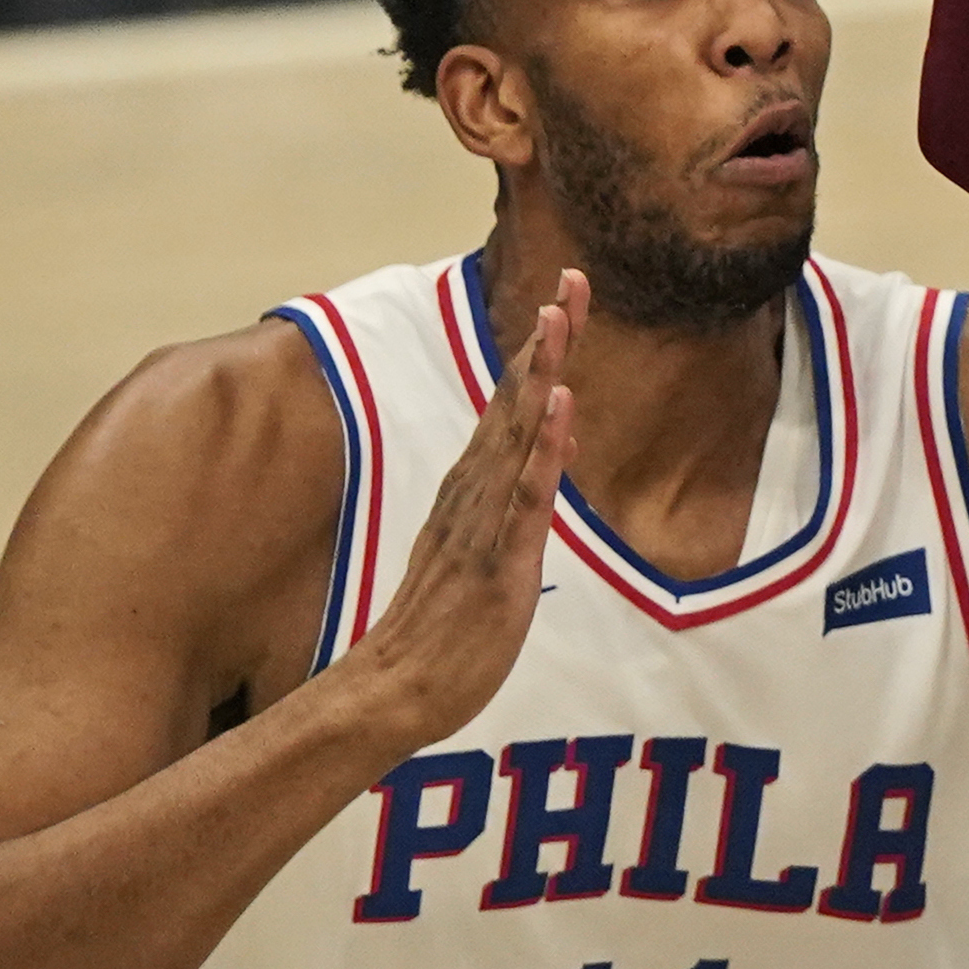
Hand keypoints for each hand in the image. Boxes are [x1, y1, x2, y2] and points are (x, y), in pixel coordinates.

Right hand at [343, 273, 578, 745]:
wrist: (395, 689)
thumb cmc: (443, 627)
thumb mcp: (490, 546)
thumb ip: (517, 489)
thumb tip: (553, 433)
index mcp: (474, 488)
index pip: (512, 404)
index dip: (541, 350)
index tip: (566, 296)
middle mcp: (474, 491)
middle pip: (514, 400)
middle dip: (546, 340)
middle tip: (573, 279)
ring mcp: (483, 521)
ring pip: (515, 434)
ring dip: (540, 375)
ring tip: (560, 317)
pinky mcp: (497, 558)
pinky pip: (524, 495)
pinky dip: (541, 449)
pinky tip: (558, 407)